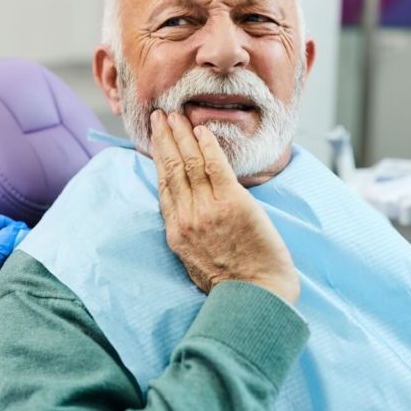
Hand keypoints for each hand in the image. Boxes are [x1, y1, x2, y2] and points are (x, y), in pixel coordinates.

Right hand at [149, 109, 298, 302]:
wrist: (255, 295)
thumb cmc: (231, 284)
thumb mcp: (194, 261)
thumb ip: (188, 234)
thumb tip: (188, 213)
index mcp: (176, 233)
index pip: (164, 187)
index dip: (158, 159)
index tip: (155, 140)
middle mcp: (187, 218)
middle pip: (171, 169)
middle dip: (164, 139)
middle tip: (159, 116)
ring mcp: (208, 209)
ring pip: (190, 163)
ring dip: (181, 135)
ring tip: (176, 115)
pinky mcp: (232, 203)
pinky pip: (215, 166)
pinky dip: (207, 145)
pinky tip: (202, 129)